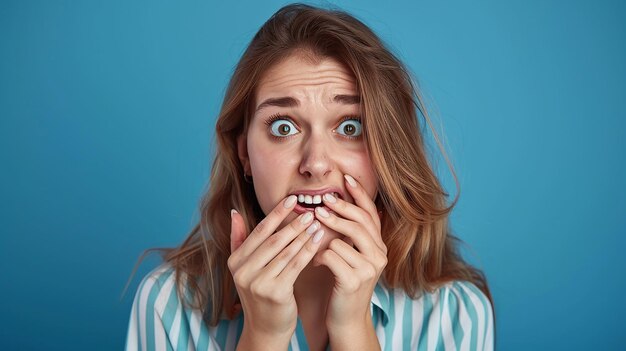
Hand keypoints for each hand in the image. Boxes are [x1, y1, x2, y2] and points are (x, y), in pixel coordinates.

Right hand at [228, 195, 324, 347]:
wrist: (266, 328)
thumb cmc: (260, 293)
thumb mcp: (245, 268)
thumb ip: (239, 239)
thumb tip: (234, 211)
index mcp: (235, 261)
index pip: (258, 231)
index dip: (276, 214)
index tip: (292, 199)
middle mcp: (243, 271)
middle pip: (273, 240)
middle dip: (293, 224)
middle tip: (311, 210)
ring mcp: (258, 283)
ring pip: (286, 252)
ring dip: (303, 236)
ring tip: (318, 223)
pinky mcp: (275, 292)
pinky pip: (295, 266)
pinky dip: (307, 251)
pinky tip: (317, 241)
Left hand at [313, 174, 386, 334]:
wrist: (346, 317)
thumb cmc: (343, 282)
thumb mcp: (350, 255)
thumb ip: (348, 233)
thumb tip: (335, 204)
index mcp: (379, 246)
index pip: (371, 214)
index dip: (360, 194)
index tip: (346, 177)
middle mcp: (379, 255)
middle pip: (360, 222)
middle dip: (340, 208)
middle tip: (322, 200)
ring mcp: (369, 269)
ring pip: (345, 239)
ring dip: (326, 232)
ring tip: (314, 225)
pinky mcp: (354, 281)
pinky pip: (332, 256)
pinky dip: (319, 256)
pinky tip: (313, 262)